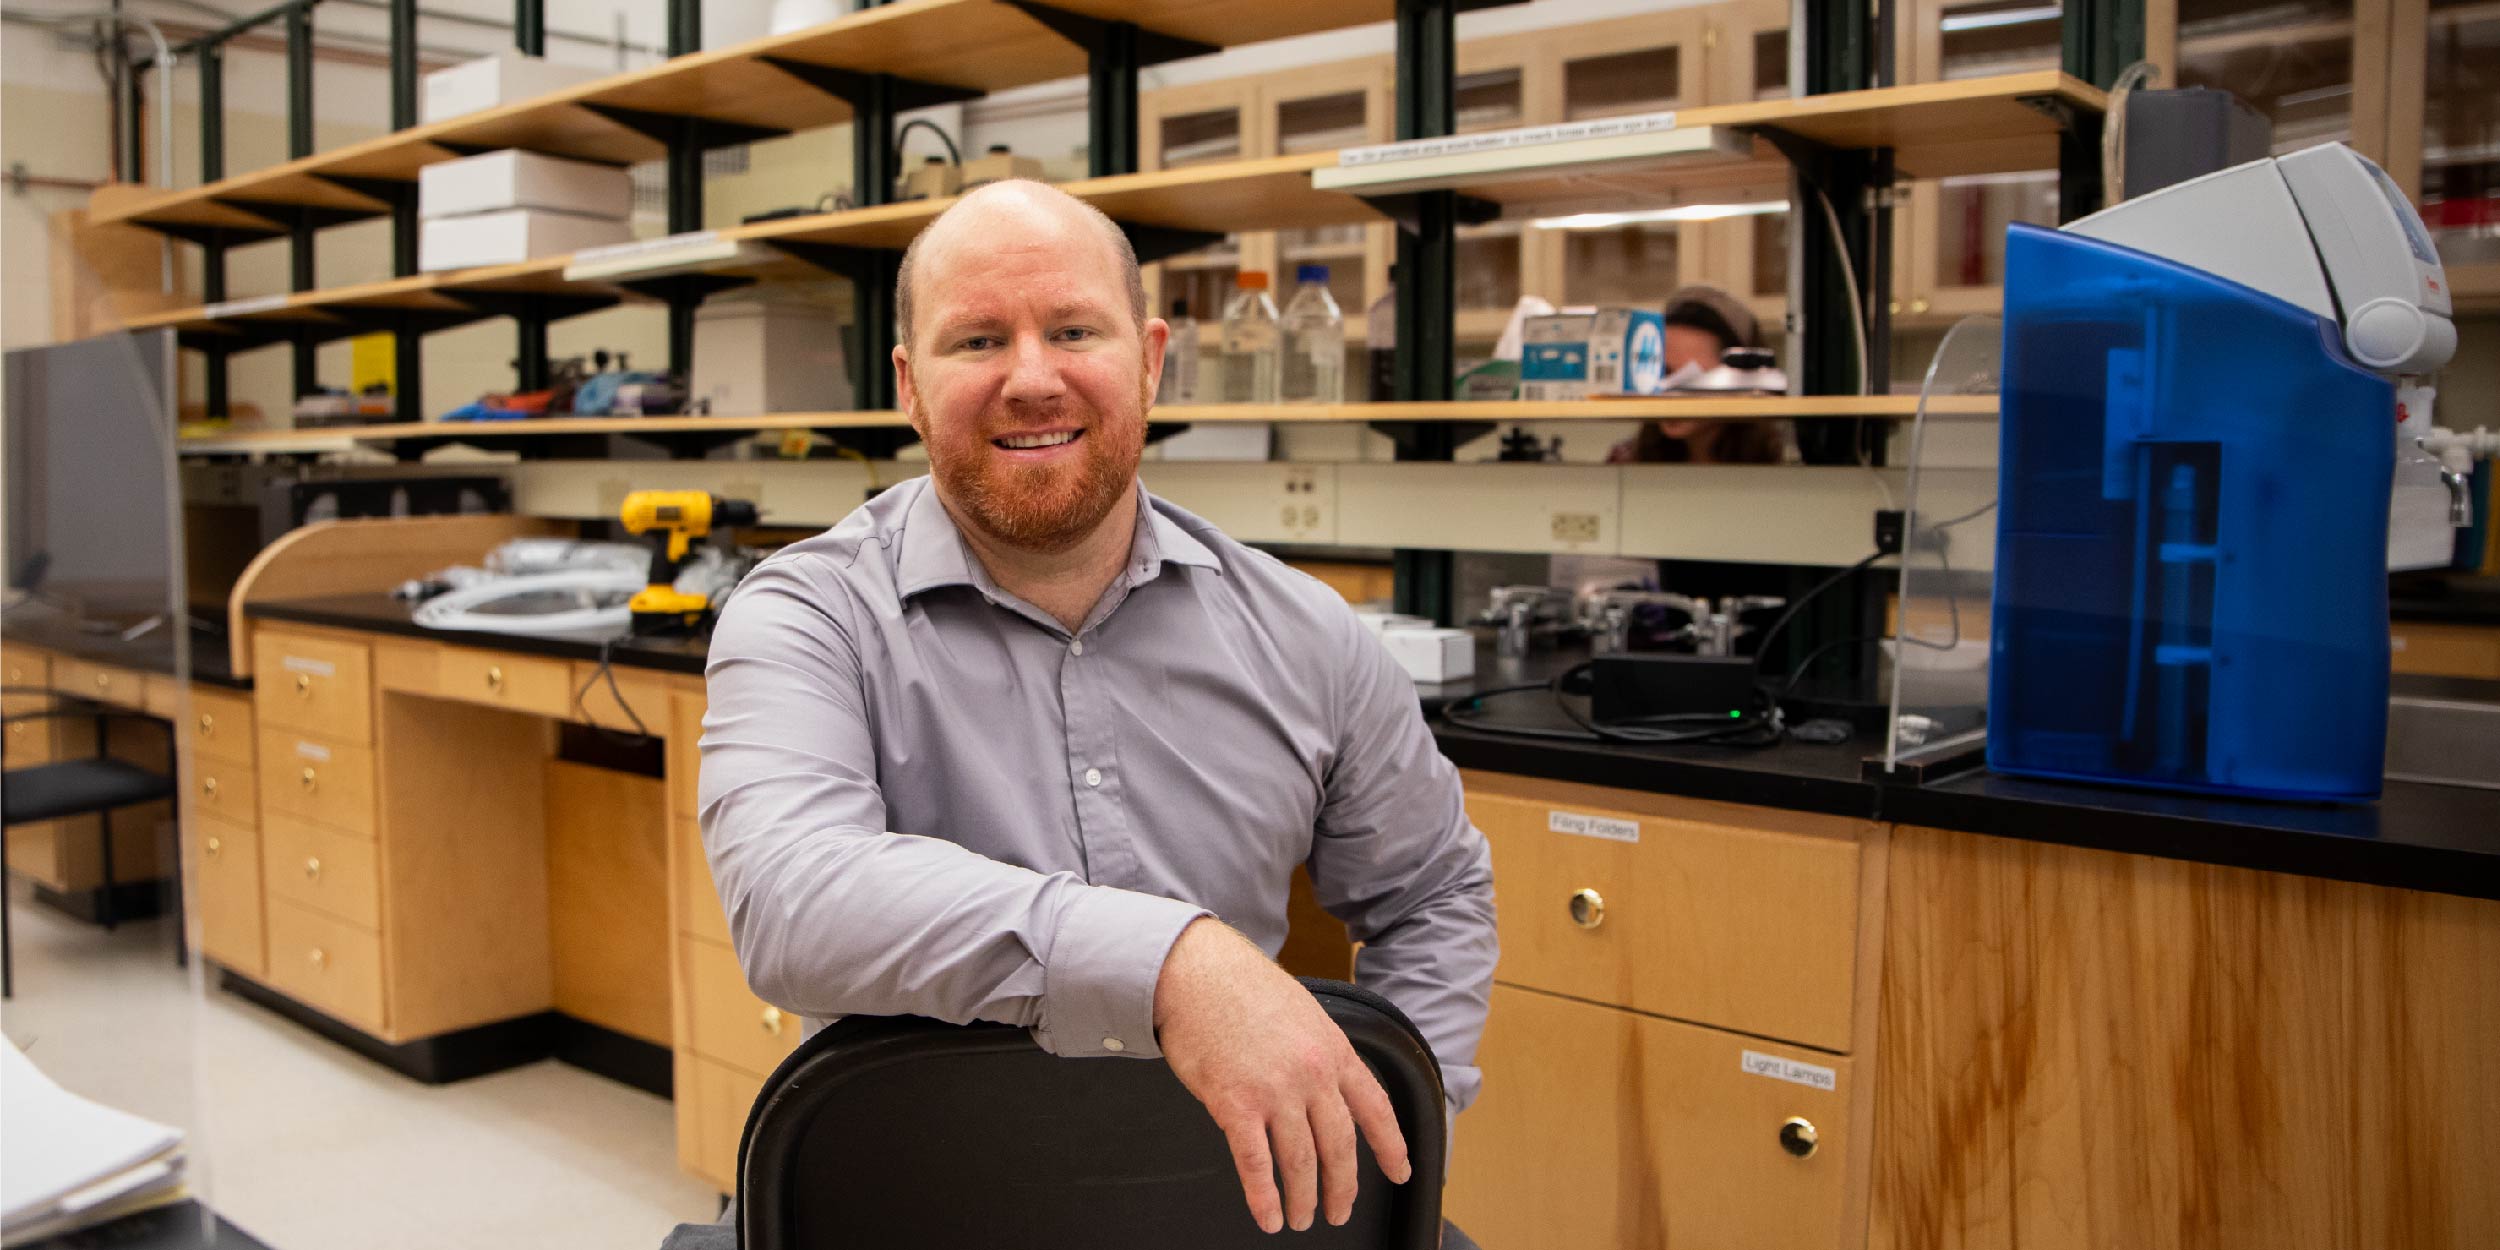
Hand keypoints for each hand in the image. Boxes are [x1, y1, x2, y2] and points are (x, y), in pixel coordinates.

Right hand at [1153, 918, 1411, 1232]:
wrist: (1195, 971)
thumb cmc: (1240, 986)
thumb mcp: (1301, 1011)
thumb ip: (1318, 1051)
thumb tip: (1322, 1088)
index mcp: (1333, 1049)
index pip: (1374, 1107)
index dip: (1391, 1145)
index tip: (1400, 1171)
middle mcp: (1312, 1074)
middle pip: (1339, 1146)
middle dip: (1342, 1187)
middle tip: (1339, 1211)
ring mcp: (1275, 1091)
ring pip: (1301, 1162)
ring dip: (1303, 1198)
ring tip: (1302, 1219)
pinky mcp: (1235, 1104)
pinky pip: (1256, 1164)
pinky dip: (1264, 1197)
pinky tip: (1268, 1216)